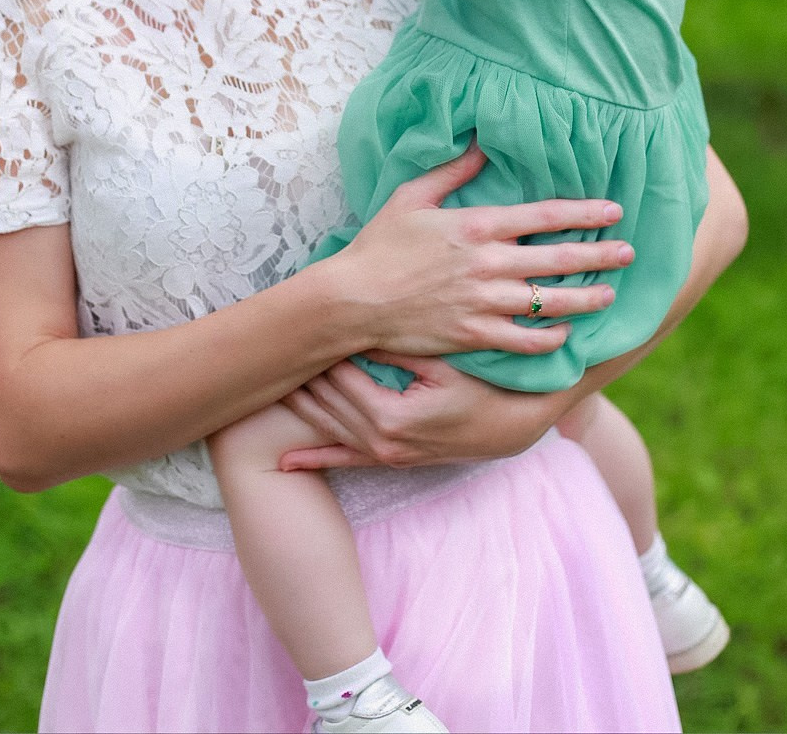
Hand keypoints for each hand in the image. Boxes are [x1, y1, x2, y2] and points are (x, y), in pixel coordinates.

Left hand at [280, 355, 571, 470]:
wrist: (515, 425)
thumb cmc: (486, 386)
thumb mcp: (445, 362)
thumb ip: (400, 348)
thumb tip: (358, 325)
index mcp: (391, 417)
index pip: (340, 378)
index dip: (318, 352)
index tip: (298, 327)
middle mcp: (382, 443)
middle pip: (327, 403)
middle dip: (300, 377)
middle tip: (272, 351)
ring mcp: (385, 456)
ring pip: (330, 429)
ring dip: (301, 408)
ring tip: (270, 385)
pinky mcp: (392, 461)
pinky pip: (345, 461)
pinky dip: (315, 457)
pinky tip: (286, 460)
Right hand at [320, 142, 631, 363]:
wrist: (352, 300)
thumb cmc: (378, 245)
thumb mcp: (412, 196)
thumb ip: (452, 171)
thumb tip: (481, 143)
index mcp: (476, 225)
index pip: (544, 215)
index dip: (584, 212)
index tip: (613, 210)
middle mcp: (487, 264)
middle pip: (558, 259)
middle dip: (599, 255)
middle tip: (629, 252)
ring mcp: (482, 303)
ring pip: (548, 302)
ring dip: (586, 298)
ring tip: (610, 294)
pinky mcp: (473, 336)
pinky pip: (524, 341)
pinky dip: (550, 338)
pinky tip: (565, 334)